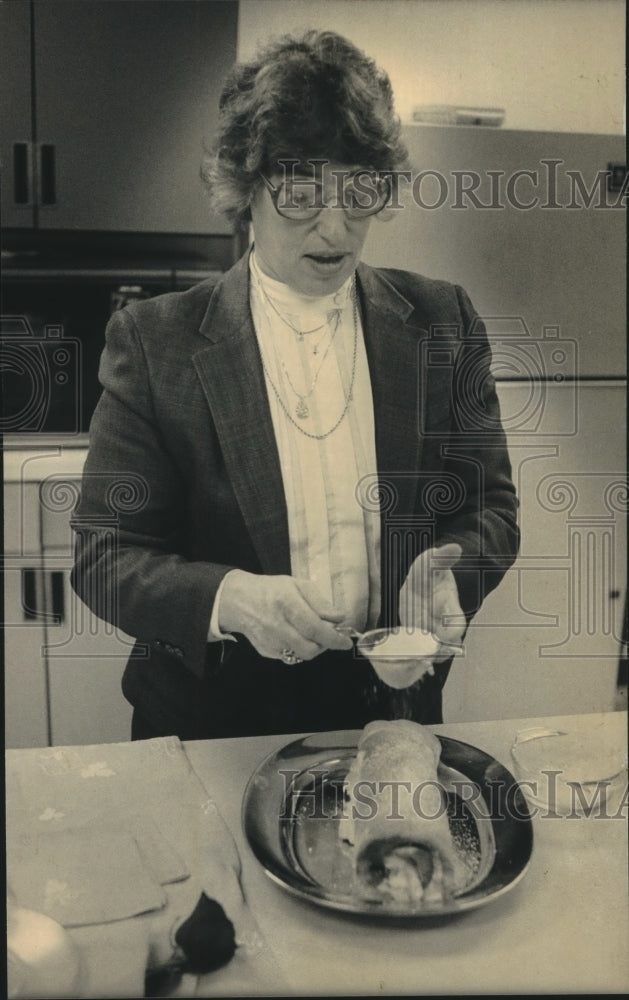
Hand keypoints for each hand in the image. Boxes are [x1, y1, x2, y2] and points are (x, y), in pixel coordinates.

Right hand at [217, 570, 352, 661]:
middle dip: (325, 645)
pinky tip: (296, 636)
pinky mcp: (266, 651)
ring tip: (312, 634)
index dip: (334, 638)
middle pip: (309, 648)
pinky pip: (291, 656)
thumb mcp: (298, 586)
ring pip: (301, 655)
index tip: (346, 642)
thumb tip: (340, 617)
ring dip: (313, 647)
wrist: (239, 600)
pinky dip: (299, 649)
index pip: (314, 628)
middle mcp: (276, 625)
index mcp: (286, 603)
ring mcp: (269, 641)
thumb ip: (320, 603)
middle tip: (329, 636)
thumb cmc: (272, 590)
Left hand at [398, 543, 465, 662]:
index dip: (452, 632)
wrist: (421, 585)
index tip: (443, 637)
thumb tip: (455, 547)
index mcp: (450, 608)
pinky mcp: (416, 642)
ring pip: (429, 656)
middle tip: (418, 656)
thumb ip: (440, 556)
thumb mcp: (431, 562)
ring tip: (402, 662)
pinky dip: (405, 660)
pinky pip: (413, 656)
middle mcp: (442, 627)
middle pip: (444, 648)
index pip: (457, 624)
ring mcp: (429, 636)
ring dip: (417, 660)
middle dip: (433, 654)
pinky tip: (392, 660)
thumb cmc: (428, 574)